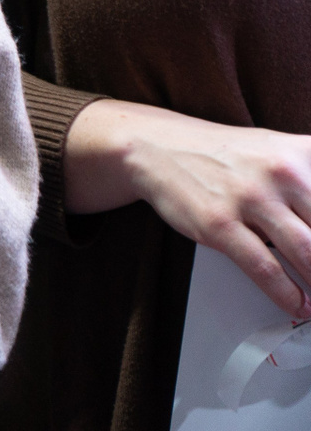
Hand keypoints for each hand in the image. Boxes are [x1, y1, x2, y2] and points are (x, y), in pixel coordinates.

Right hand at [66, 99, 310, 314]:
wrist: (158, 147)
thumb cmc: (224, 156)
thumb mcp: (280, 150)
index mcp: (302, 153)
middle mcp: (281, 173)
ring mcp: (249, 198)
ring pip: (308, 255)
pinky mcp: (219, 223)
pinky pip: (264, 268)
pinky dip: (287, 294)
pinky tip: (298, 304)